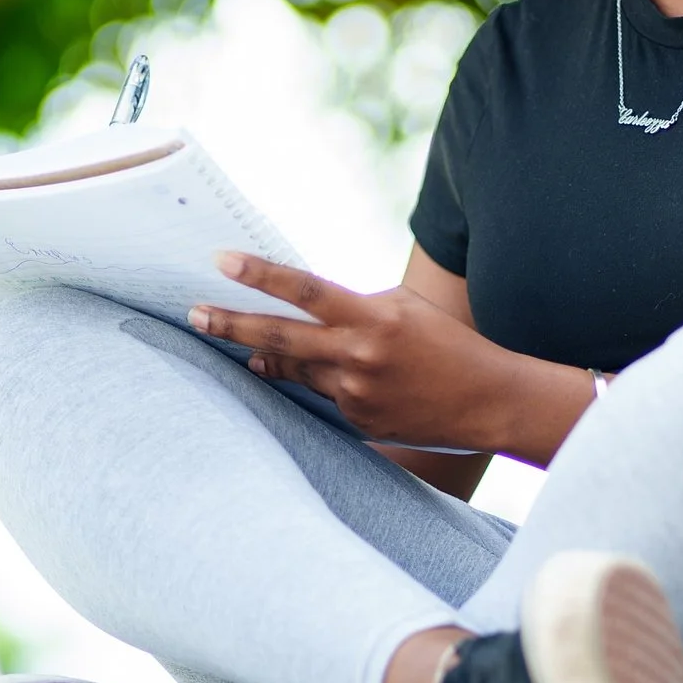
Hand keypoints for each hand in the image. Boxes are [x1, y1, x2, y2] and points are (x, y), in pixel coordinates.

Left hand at [188, 251, 526, 450]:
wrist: (489, 400)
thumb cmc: (444, 342)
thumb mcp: (400, 308)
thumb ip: (347, 308)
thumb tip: (293, 315)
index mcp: (374, 316)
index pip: (305, 290)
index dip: (260, 274)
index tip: (221, 260)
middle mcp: (360, 355)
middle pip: (280, 337)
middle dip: (230, 324)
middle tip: (194, 313)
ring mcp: (356, 393)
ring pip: (295, 369)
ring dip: (266, 355)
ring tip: (241, 344)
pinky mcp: (358, 422)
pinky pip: (322, 396)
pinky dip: (317, 382)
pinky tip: (332, 376)